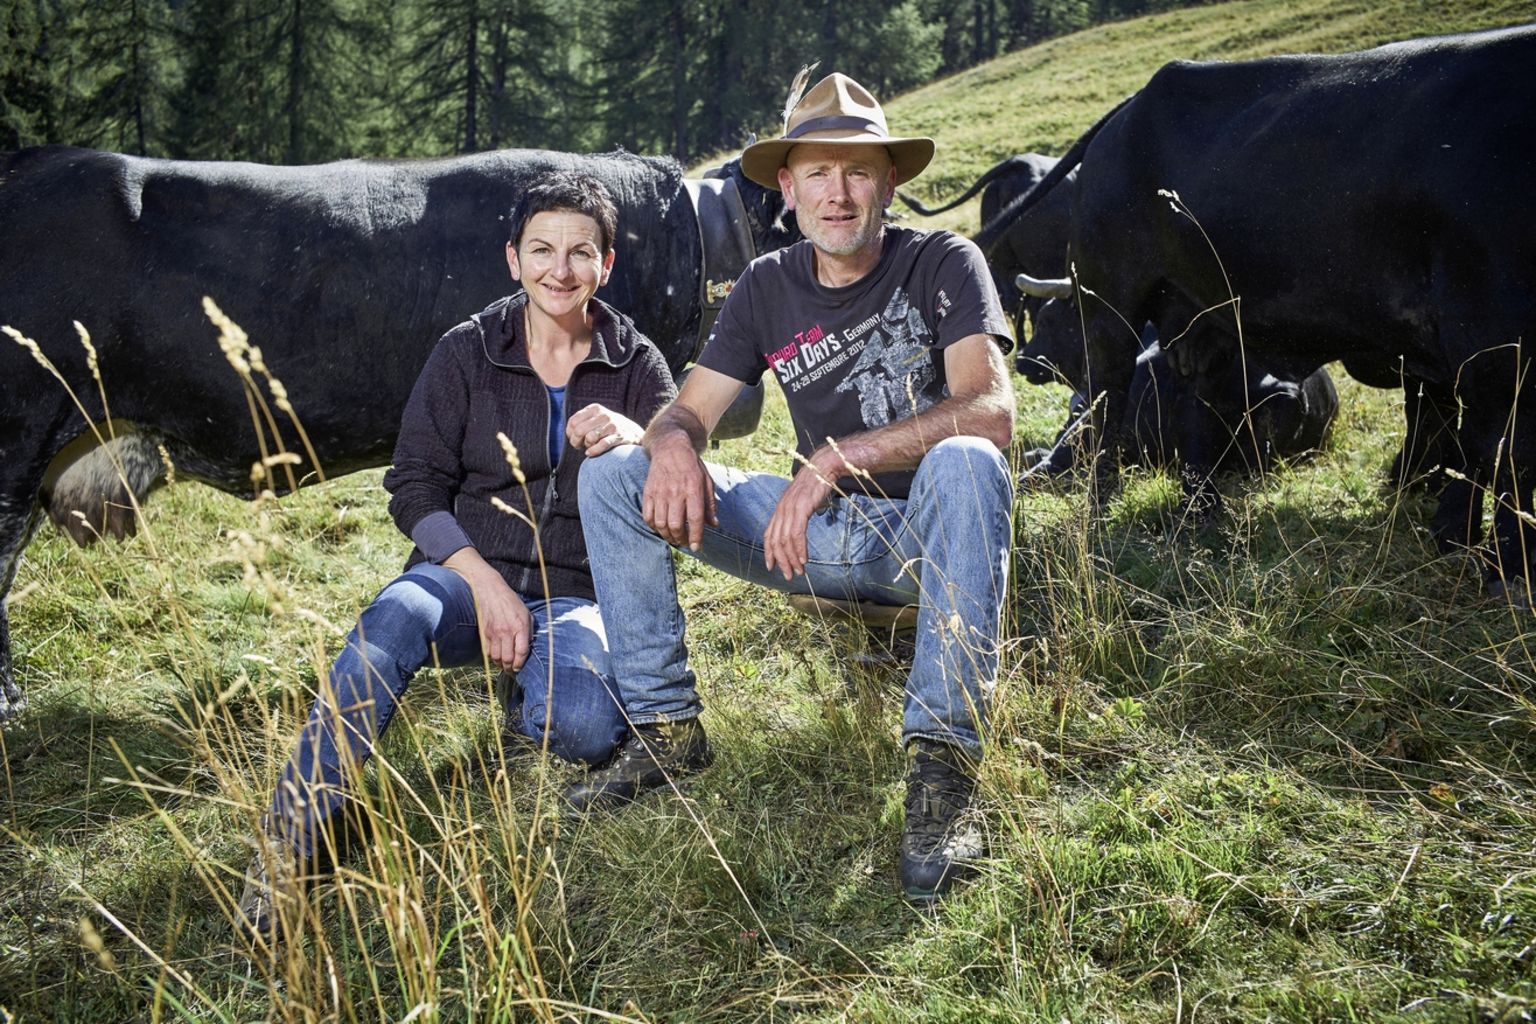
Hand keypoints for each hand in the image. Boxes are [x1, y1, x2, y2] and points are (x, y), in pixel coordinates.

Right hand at [445, 550, 532, 670]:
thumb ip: (529, 630)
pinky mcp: (484, 633)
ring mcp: (494, 633)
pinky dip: (492, 658)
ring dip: (501, 665)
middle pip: (508, 659)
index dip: (521, 663)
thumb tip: (529, 646)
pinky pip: (487, 652)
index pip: (521, 652)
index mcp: (520, 626)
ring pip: (496, 658)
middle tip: (513, 671)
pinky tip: (497, 657)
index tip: (520, 668)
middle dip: (511, 668)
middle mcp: (507, 631)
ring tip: (505, 666)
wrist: (490, 590)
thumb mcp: (526, 613)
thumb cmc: (511, 601)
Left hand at [567, 403, 643, 456]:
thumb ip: (580, 423)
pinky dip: (594, 451)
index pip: (573, 422)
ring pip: (590, 437)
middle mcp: (603, 415)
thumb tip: (569, 433)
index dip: (570, 433)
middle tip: (580, 446)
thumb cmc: (606, 428)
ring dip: (587, 445)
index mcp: (594, 409)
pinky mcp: (619, 436)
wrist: (631, 432)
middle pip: (579, 430)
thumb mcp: (594, 420)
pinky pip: (602, 445)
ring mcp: (612, 425)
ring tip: (590, 446)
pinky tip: (590, 453)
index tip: (575, 439)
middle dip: (576, 441)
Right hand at [642, 432, 716, 549]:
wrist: (670, 448)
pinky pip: (648, 516)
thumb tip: (714, 524)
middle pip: (676, 525)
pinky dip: (654, 527)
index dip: (696, 536)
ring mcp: (660, 493)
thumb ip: (710, 504)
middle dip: (681, 539)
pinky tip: (661, 528)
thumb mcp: (707, 482)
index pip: (695, 519)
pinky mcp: (648, 492)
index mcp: (693, 489)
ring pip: (661, 523)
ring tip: (674, 538)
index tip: (697, 548)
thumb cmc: (692, 466)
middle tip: (686, 542)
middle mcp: (675, 492)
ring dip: (668, 536)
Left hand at [762, 453, 836, 580]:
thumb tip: (801, 527)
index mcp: (780, 508)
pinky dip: (800, 548)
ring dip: (792, 559)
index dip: (769, 552)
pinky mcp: (801, 508)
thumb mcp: (803, 501)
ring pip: (786, 540)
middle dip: (782, 561)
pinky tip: (804, 559)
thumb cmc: (817, 484)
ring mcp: (790, 508)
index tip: (772, 566)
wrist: (824, 466)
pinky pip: (797, 533)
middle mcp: (782, 509)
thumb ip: (799, 514)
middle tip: (789, 575)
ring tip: (799, 571)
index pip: (769, 535)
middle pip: (776, 541)